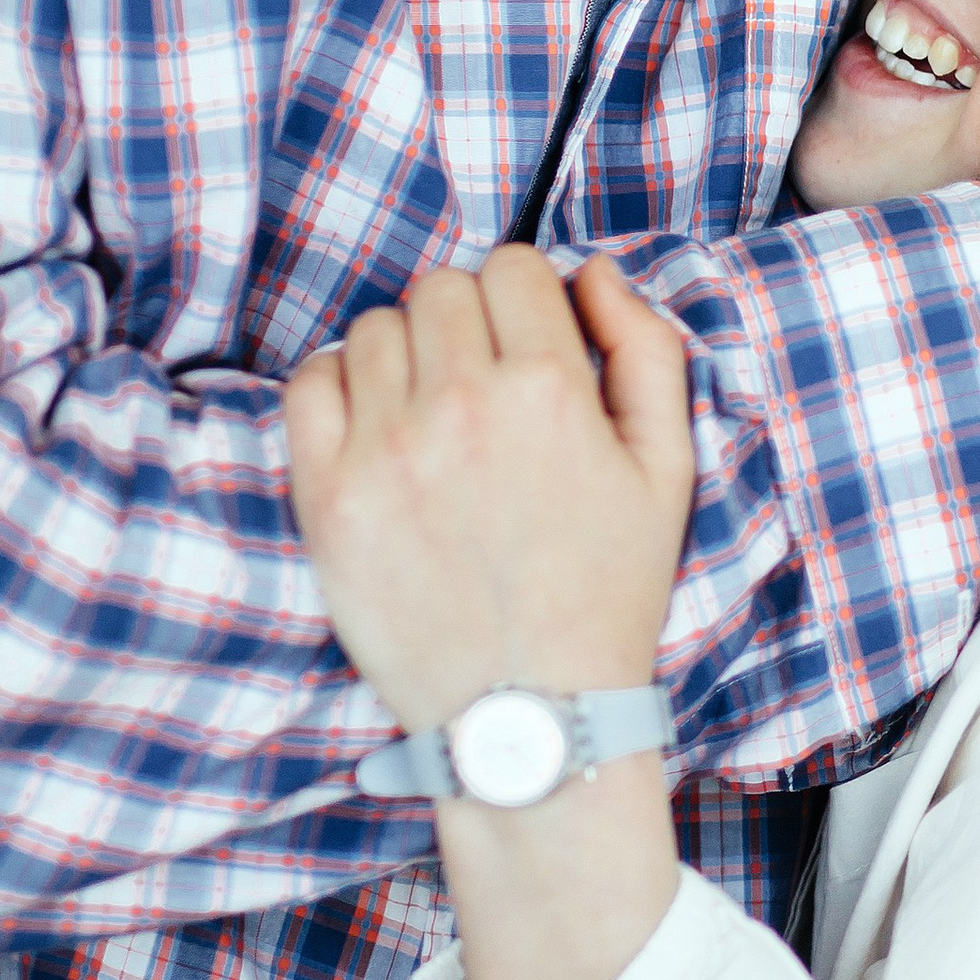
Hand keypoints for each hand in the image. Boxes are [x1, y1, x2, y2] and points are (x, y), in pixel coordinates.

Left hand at [283, 249, 694, 727]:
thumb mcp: (668, 467)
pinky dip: (339, 386)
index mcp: (550, 390)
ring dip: (405, 353)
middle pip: (440, 288)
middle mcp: (462, 406)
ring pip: (375, 328)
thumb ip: (647, 350)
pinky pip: (310, 383)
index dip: (526, 297)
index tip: (528, 343)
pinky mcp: (328, 497)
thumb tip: (592, 274)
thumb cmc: (608, 590)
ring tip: (432, 415)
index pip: (513, 266)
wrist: (532, 713)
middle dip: (467, 319)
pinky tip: (376, 427)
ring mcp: (385, 450)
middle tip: (483, 384)